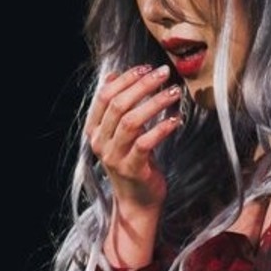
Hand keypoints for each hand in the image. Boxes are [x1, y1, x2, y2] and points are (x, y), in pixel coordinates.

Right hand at [86, 65, 182, 263]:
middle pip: (118, 105)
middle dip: (143, 85)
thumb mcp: (120, 133)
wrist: (136, 202)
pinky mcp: (132, 169)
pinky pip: (145, 143)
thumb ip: (116, 107)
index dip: (125, 79)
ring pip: (131, 121)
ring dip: (155, 103)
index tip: (146, 68)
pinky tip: (176, 120)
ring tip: (174, 93)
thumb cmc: (133, 163)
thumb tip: (112, 74)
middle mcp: (100, 142)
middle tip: (164, 73)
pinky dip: (161, 129)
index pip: (104, 96)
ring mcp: (114, 157)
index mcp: (94, 130)